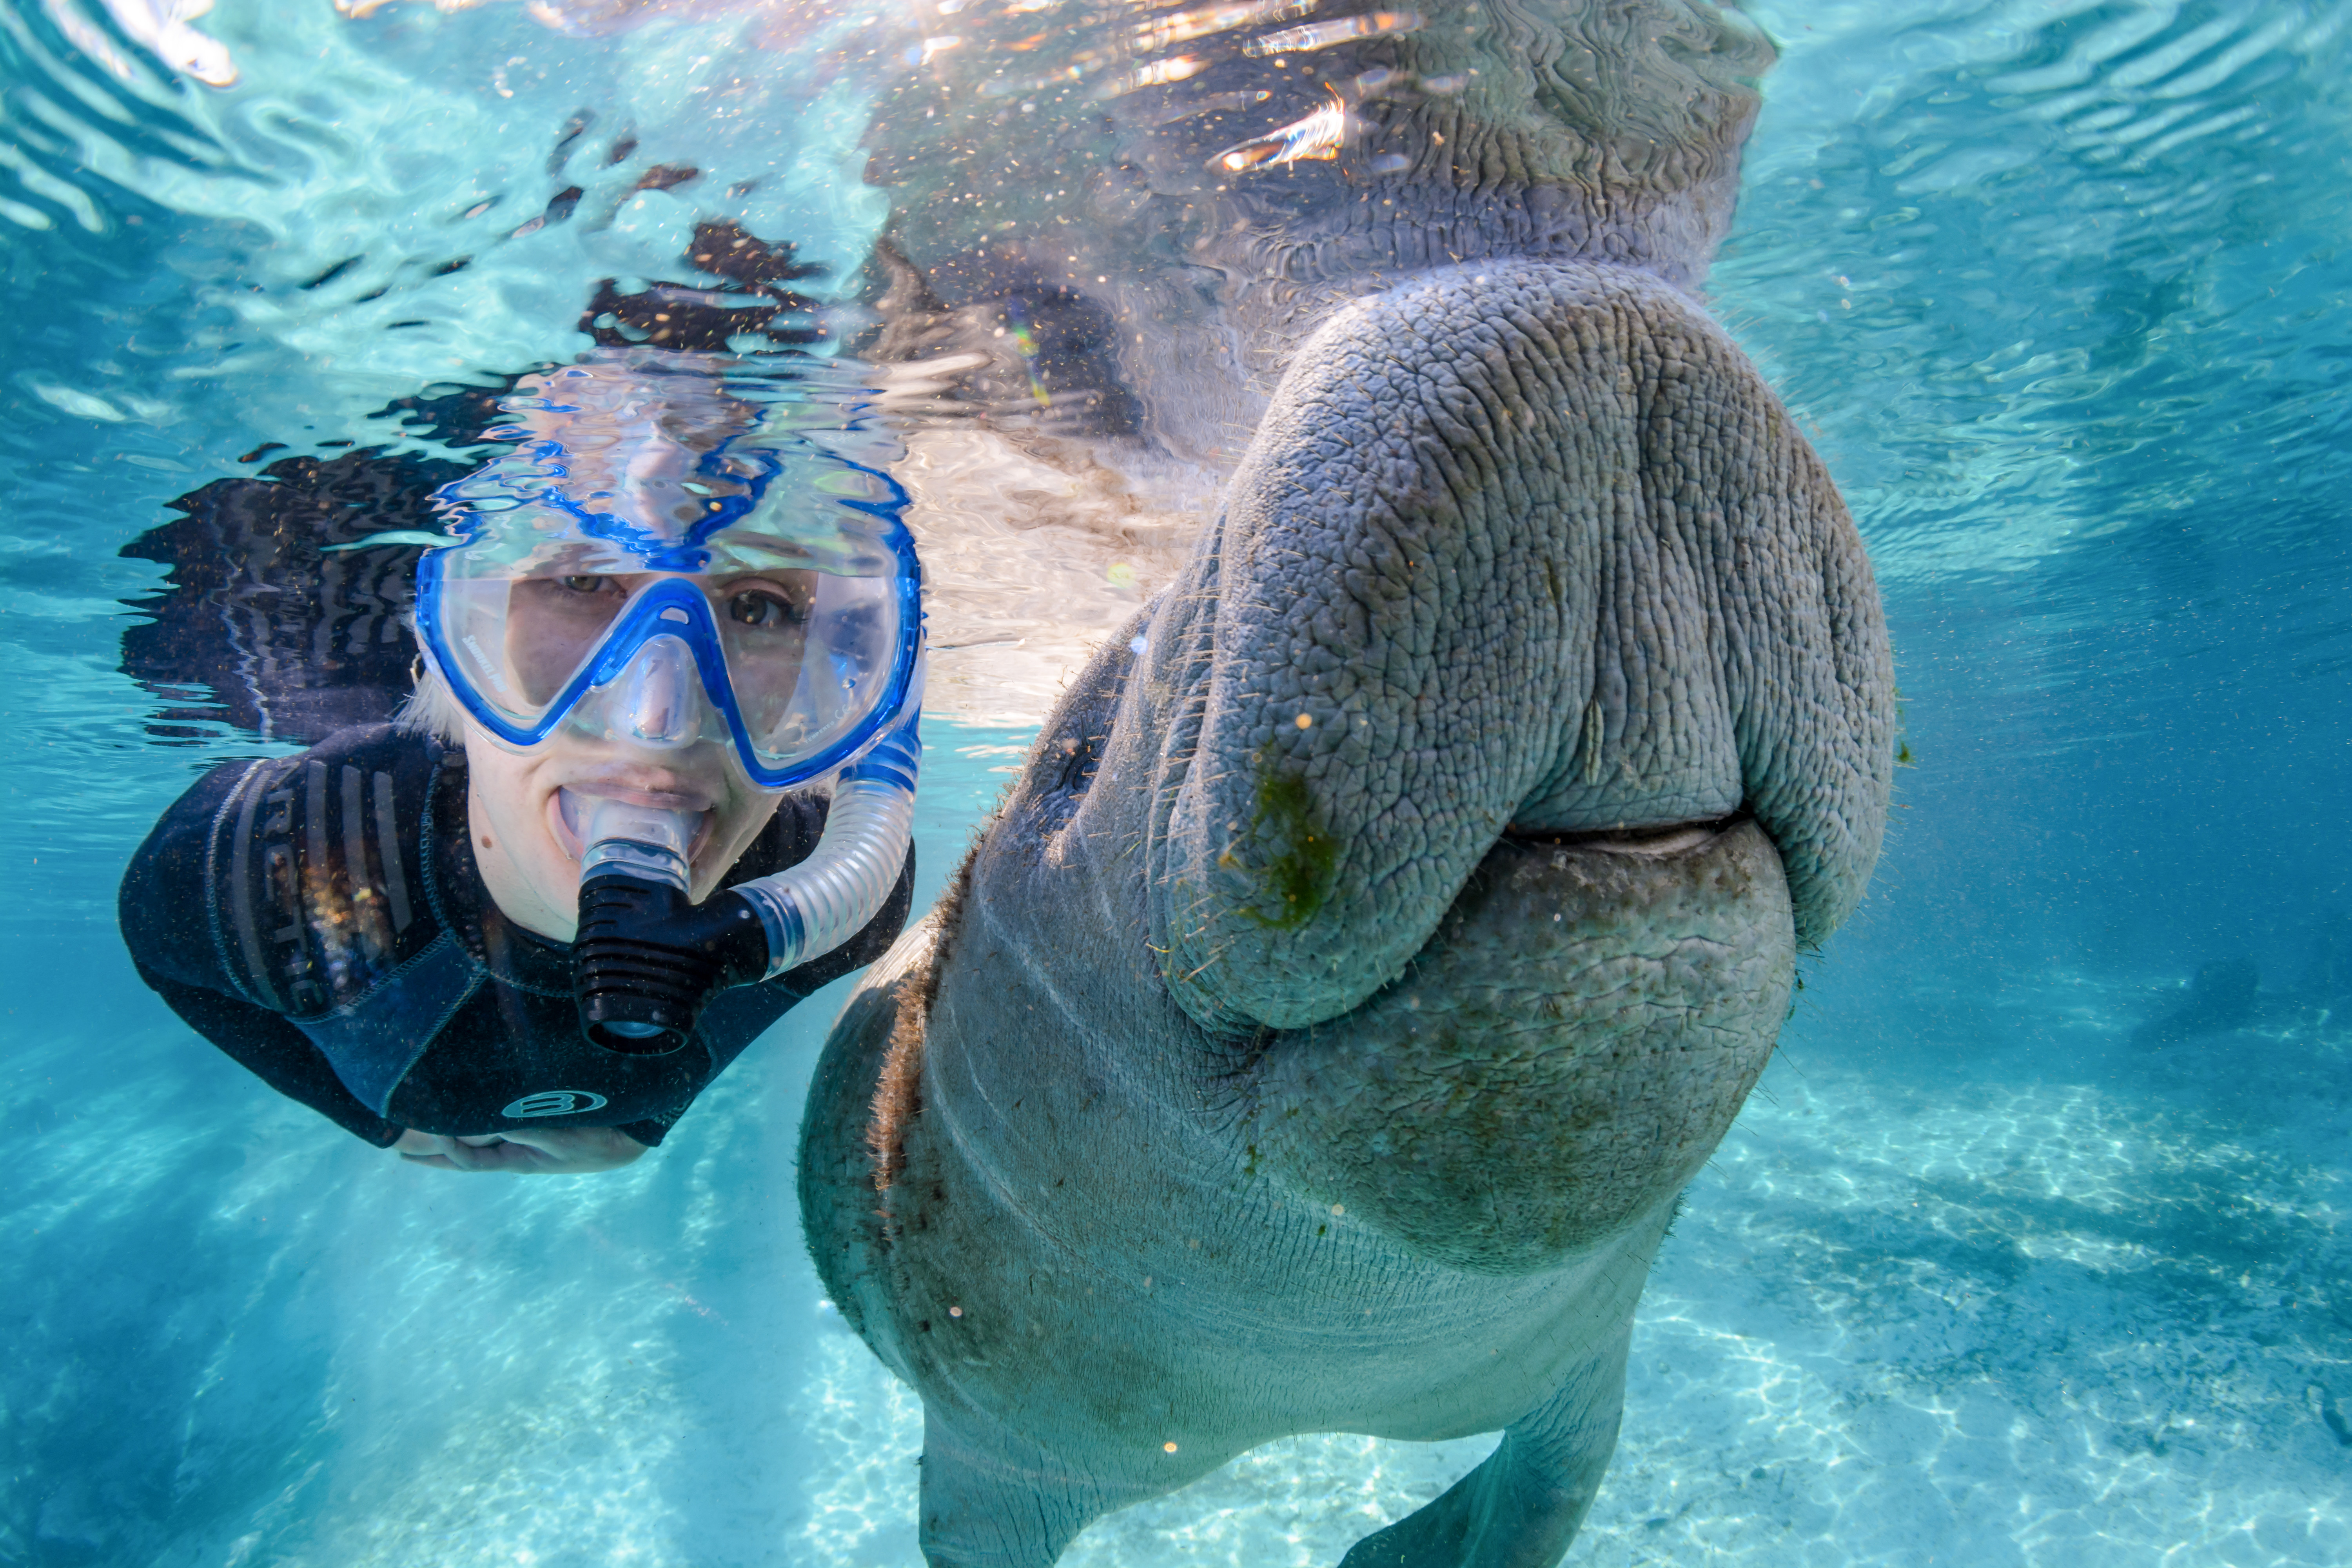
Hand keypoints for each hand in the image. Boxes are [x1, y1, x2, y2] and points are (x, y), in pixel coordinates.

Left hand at [393, 1125, 647, 1173]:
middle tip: (402, 1151)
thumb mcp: (559, 1138)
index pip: (469, 1159)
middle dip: (436, 1156)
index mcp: (519, 1160)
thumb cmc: (597, 1141)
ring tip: (425, 1141)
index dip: (443, 1150)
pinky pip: (496, 1136)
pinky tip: (469, 1126)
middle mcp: (516, 1155)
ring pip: (479, 1146)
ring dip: (451, 1144)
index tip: (421, 1137)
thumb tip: (482, 1126)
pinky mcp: (537, 1137)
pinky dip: (476, 1133)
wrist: (629, 1142)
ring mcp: (526, 1147)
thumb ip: (523, 1129)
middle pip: (466, 1158)